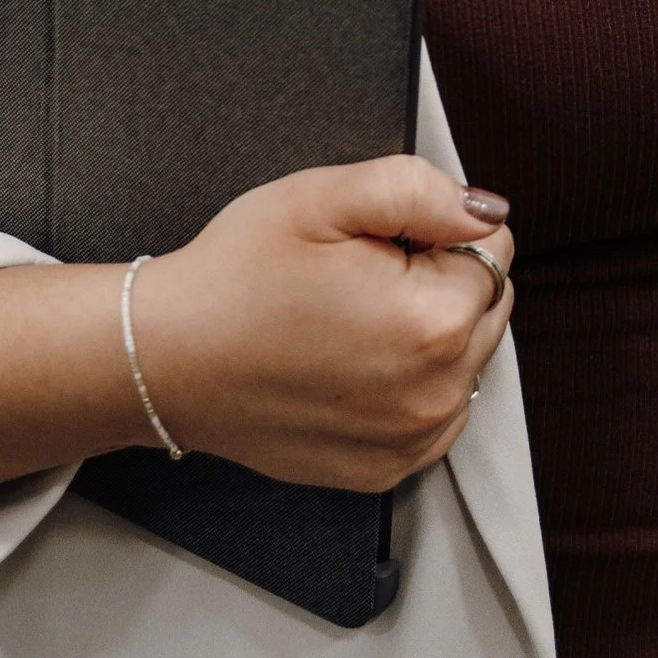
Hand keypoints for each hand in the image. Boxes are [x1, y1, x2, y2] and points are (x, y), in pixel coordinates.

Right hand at [128, 156, 516, 492]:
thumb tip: (486, 211)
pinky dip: (413, 383)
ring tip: (351, 321)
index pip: (492, 248)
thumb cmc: (236, 276)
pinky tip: (353, 364)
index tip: (376, 242)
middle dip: (442, 279)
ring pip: (468, 359)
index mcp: (432, 322)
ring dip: (433, 333)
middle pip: (488, 305)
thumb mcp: (322, 197)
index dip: (434, 230)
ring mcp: (413, 441)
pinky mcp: (387, 468)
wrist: (165, 360)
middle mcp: (437, 394)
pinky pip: (438, 410)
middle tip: (359, 276)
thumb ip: (420, 189)